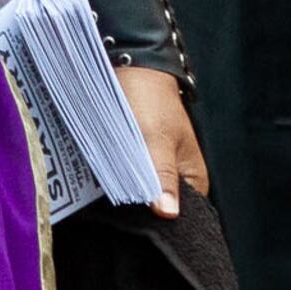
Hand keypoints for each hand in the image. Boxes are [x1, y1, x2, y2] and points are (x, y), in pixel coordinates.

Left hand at [118, 65, 209, 218]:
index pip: (177, 218)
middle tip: (113, 205)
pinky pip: (123, 181)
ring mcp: (153, 172)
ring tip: (103, 193)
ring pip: (135, 195)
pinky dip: (112, 182)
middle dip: (134, 208)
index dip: (156, 223)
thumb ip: (161, 176)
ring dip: (120, 195)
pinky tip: (98, 182)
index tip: (133, 223)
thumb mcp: (156, 140)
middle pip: (153, 208)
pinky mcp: (133, 163)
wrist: (130, 66)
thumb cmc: (151, 99)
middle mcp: (175, 180)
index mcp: (192, 179)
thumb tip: (168, 213)